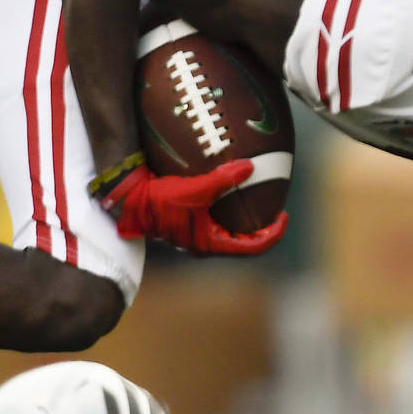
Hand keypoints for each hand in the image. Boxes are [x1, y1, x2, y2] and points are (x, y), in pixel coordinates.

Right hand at [90, 155, 286, 254]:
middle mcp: (205, 244)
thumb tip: (250, 166)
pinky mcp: (185, 224)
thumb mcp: (196, 189)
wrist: (128, 203)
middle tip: (274, 207)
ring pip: (228, 232)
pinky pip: (214, 220)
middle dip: (261, 227)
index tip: (284, 216)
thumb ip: (223, 179)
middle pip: (244, 241)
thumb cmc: (160, 200)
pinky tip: (225, 187)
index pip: (254, 246)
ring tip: (254, 198)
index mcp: (212, 243)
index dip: (274, 233)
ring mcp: (194, 236)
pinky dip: (226, 209)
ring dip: (243, 219)